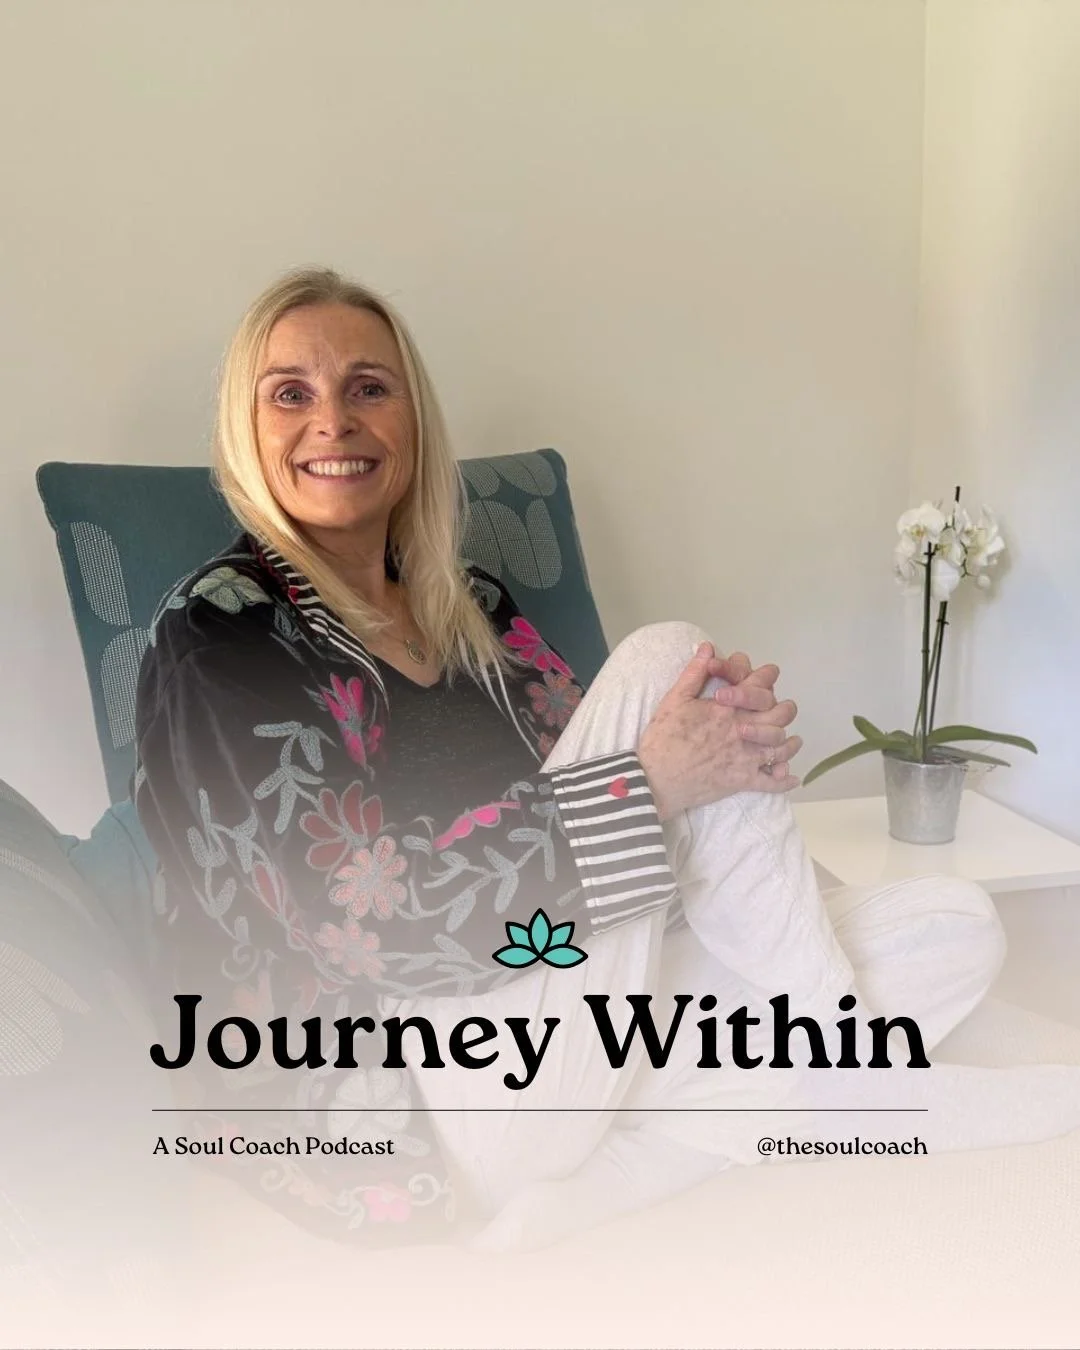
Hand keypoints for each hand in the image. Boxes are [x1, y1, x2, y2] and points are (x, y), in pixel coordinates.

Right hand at [638, 642, 801, 821]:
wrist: (656, 778)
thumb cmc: (663, 738)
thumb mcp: (674, 699)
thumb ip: (694, 673)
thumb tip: (708, 647)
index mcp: (727, 708)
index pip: (758, 685)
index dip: (767, 675)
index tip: (769, 674)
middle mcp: (742, 730)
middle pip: (779, 715)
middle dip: (784, 708)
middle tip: (782, 708)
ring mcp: (745, 757)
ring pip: (781, 747)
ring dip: (790, 743)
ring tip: (791, 740)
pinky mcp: (742, 781)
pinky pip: (772, 783)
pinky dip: (784, 781)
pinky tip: (790, 776)